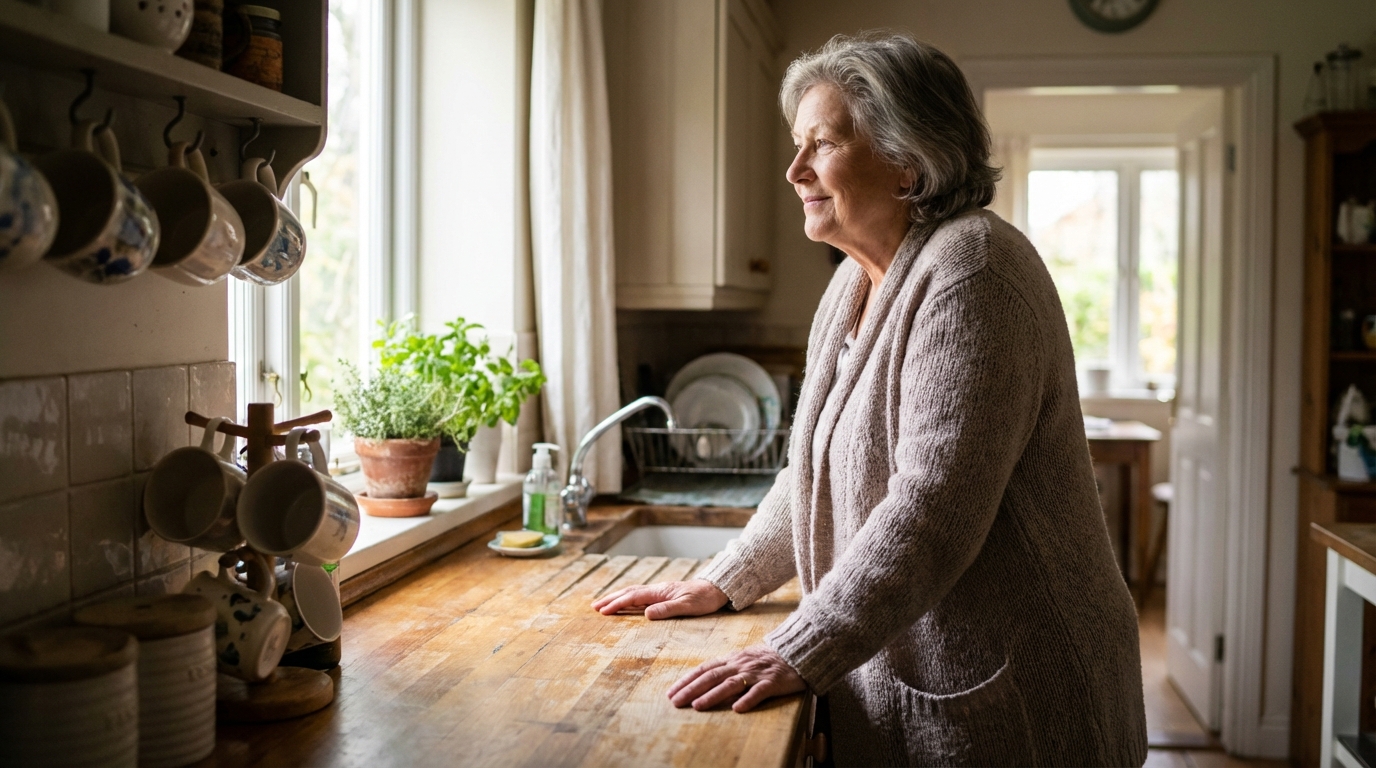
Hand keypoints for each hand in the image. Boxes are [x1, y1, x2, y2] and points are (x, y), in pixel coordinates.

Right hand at [591, 579, 727, 619]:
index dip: (617, 603)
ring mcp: (660, 591)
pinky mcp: (664, 595)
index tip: (602, 610)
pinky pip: (641, 596)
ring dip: (618, 598)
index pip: (633, 597)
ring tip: (604, 604)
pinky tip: (626, 604)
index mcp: (660, 591)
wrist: (717, 589)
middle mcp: (657, 589)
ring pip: (634, 593)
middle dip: (611, 599)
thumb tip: (646, 614)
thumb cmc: (704, 599)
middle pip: (629, 592)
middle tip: (594, 606)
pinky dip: (629, 599)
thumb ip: (668, 610)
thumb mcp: (688, 606)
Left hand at [668, 644, 805, 712]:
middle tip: (675, 702)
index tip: (671, 692)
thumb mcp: (742, 659)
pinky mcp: (772, 682)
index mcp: (731, 659)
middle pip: (712, 676)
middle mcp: (740, 664)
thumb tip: (702, 682)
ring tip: (697, 705)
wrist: (796, 650)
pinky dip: (748, 699)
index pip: (704, 669)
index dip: (687, 680)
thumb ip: (725, 669)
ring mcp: (756, 673)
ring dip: (713, 695)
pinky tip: (737, 708)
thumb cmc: (766, 658)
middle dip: (692, 689)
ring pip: (731, 683)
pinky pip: (759, 691)